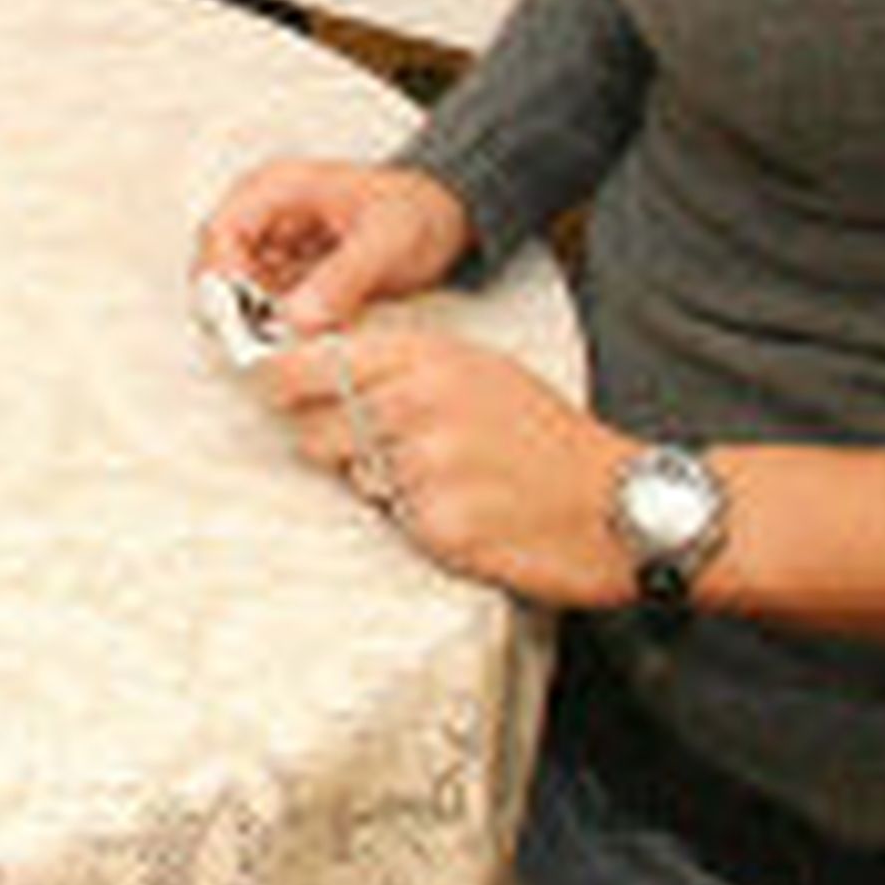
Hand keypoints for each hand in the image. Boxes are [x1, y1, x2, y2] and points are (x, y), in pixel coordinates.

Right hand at [196, 159, 471, 335]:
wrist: (445, 215)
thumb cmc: (417, 210)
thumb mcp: (386, 241)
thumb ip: (343, 278)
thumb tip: (299, 318)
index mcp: (278, 189)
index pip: (220, 232)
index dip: (221, 279)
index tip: (243, 320)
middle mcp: (267, 215)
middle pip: (222, 267)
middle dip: (239, 309)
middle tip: (267, 342)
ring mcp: (277, 247)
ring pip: (242, 293)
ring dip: (261, 324)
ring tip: (295, 344)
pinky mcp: (292, 275)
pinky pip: (270, 308)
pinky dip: (283, 328)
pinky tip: (310, 338)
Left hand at [264, 326, 639, 606]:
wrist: (617, 503)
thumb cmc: (543, 433)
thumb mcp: (475, 367)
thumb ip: (398, 363)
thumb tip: (315, 364)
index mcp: (424, 356)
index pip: (309, 365)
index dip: (276, 381)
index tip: (266, 389)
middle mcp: (418, 404)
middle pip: (313, 428)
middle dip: (326, 441)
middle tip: (374, 447)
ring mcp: (428, 467)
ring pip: (351, 477)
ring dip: (376, 482)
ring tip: (437, 477)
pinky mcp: (441, 528)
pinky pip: (393, 522)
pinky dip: (414, 521)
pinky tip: (462, 510)